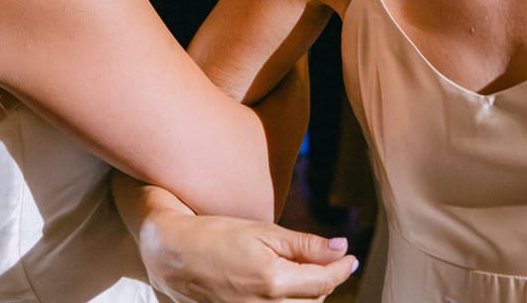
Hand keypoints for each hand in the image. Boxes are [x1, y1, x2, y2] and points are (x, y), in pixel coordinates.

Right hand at [136, 211, 356, 302]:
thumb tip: (342, 248)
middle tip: (327, 260)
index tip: (350, 258)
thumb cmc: (219, 235)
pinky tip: (285, 286)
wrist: (175, 255)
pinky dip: (289, 302)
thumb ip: (305, 245)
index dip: (341, 268)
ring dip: (309, 295)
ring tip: (306, 272)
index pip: (324, 281)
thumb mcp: (264, 232)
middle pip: (315, 300)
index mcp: (274, 281)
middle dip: (326, 281)